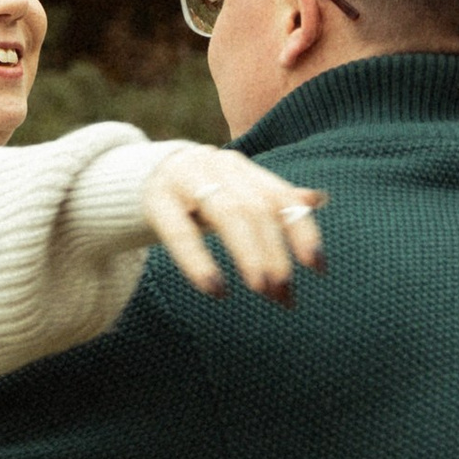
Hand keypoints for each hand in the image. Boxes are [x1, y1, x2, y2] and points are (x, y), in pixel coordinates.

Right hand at [142, 144, 325, 303]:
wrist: (138, 177)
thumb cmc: (196, 195)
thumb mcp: (234, 195)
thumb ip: (271, 200)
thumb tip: (319, 200)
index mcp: (240, 168)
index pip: (279, 197)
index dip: (302, 231)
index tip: (318, 268)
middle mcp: (217, 166)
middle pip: (256, 208)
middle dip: (275, 253)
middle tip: (283, 292)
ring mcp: (185, 179)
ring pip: (228, 213)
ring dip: (250, 254)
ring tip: (262, 289)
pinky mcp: (156, 199)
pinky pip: (180, 231)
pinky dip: (200, 262)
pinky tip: (215, 289)